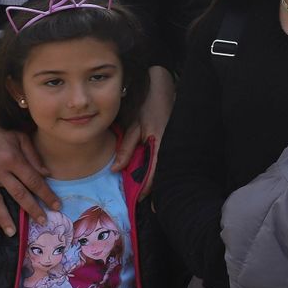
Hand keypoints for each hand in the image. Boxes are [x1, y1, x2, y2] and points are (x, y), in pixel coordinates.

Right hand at [0, 116, 59, 236]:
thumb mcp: (18, 138)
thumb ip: (33, 155)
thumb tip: (47, 174)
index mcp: (14, 159)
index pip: (34, 180)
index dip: (46, 195)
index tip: (56, 207)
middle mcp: (0, 170)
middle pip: (19, 194)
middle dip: (32, 209)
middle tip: (42, 222)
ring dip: (6, 219)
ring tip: (14, 233)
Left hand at [113, 66, 174, 194]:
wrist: (162, 86)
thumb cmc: (146, 104)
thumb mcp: (133, 126)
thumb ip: (126, 148)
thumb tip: (116, 169)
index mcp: (158, 143)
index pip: (153, 172)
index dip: (146, 188)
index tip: (138, 199)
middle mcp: (168, 145)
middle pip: (161, 172)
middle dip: (153, 186)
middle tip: (146, 201)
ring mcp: (171, 142)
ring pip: (163, 166)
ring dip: (155, 177)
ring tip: (148, 191)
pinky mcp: (171, 139)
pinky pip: (164, 157)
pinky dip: (157, 166)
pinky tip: (152, 171)